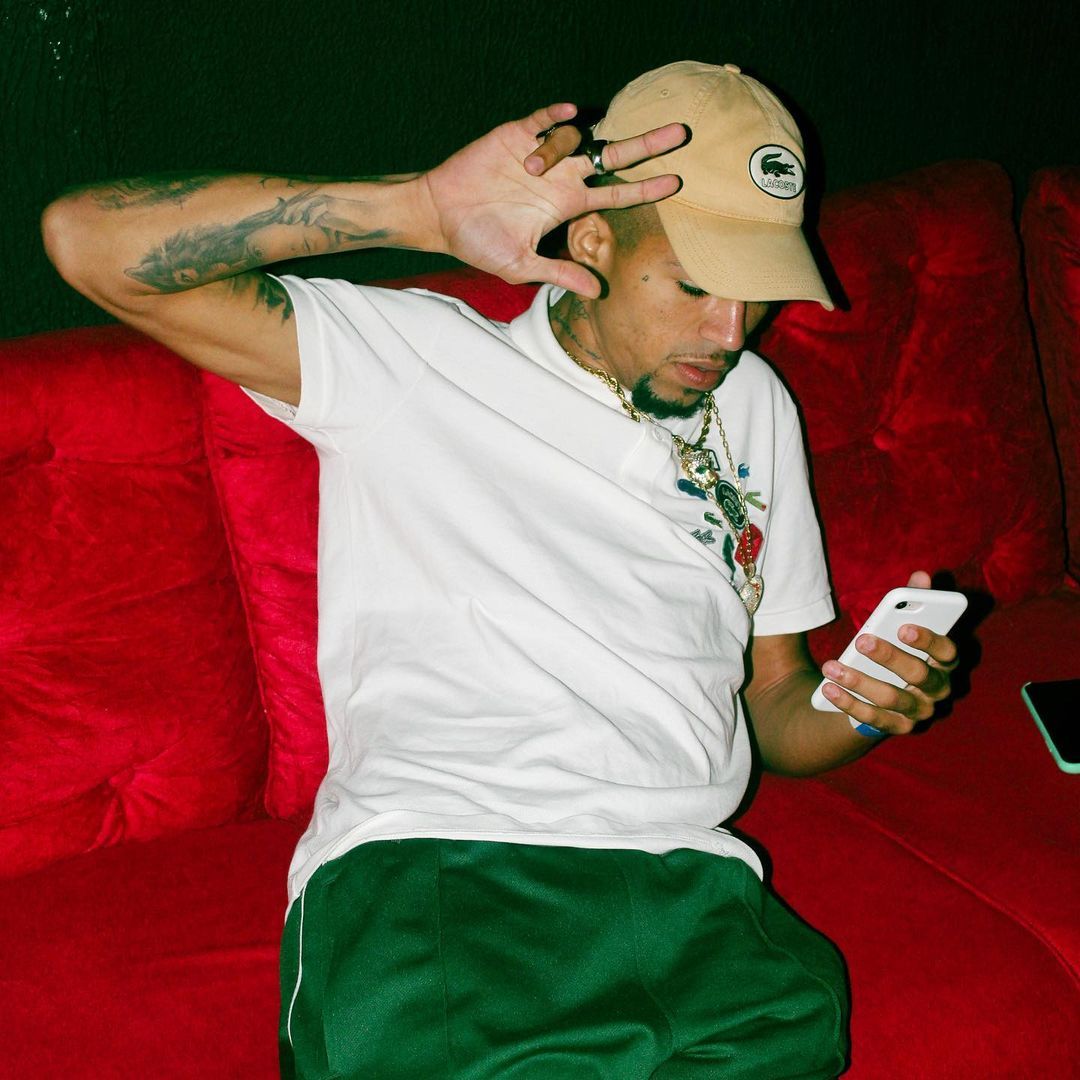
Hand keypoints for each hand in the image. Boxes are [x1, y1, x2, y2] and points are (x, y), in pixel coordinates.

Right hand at [417, 103, 685, 296]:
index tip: (676, 183)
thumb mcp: (522, 266)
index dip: (646, 188)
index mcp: (566, 205)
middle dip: (646, 145)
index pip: (616, 194)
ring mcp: (540, 154)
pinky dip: (556, 114)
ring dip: (559, 148)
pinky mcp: (515, 135)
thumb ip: (559, 273)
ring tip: (528, 169)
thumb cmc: (480, 243)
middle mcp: (561, 177)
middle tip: (680, 132)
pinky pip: (543, 119)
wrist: (441, 216)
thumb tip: (597, 292)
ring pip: (573, 139)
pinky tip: (567, 111)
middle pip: (613, 156)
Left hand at [819, 571, 959, 735]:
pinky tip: (828, 689)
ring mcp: (919, 711)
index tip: (903, 627)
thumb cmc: (896, 650)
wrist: (883, 693)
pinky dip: (849, 703)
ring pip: (892, 698)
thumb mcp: (901, 626)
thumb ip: (914, 601)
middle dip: (888, 656)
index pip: (948, 651)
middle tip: (861, 640)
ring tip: (830, 666)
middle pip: (919, 675)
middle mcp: (939, 689)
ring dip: (859, 681)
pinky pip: (873, 719)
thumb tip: (922, 575)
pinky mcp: (897, 727)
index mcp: (945, 662)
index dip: (929, 640)